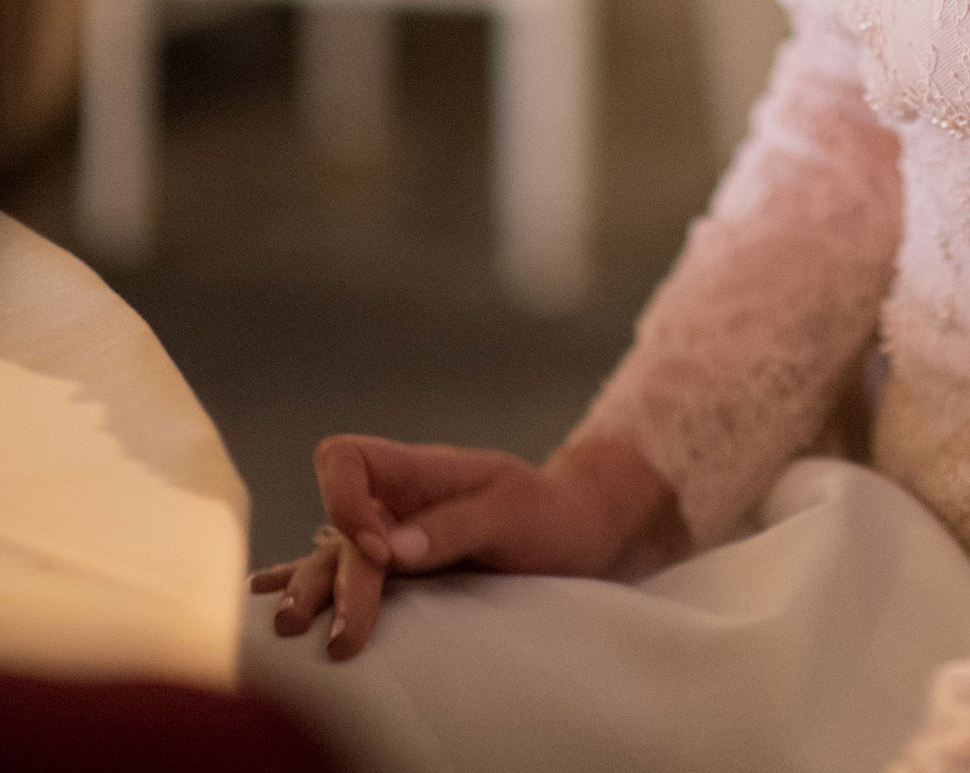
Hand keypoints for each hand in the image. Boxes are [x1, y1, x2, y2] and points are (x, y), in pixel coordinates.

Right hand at [250, 432, 678, 660]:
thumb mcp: (514, 511)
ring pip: (332, 555)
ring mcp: (394, 534)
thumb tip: (392, 550)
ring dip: (311, 588)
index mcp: (420, 470)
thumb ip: (455, 524)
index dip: (346, 502)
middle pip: (340, 527)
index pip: (348, 458)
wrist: (574, 532)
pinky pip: (343, 570)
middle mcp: (396, 500)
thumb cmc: (548, 513)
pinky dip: (306, 579)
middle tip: (345, 637)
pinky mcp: (400, 569)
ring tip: (288, 628)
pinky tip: (269, 595)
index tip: (381, 552)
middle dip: (335, 579)